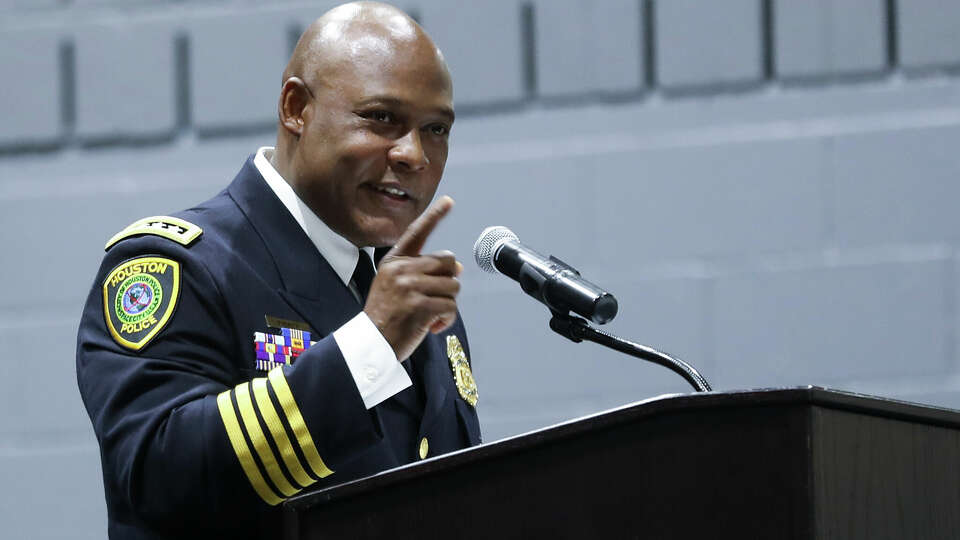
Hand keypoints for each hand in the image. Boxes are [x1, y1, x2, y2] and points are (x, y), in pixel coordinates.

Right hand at [364, 196, 463, 360]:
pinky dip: (446, 320)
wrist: (371, 344)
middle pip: (449, 262)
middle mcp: (401, 269)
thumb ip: (422, 273)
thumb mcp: (396, 286)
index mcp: (394, 261)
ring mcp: (410, 286)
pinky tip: (431, 327)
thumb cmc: (386, 316)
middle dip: (449, 282)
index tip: (449, 201)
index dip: (435, 216)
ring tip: (429, 316)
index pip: (417, 233)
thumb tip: (458, 267)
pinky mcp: (419, 306)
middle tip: (435, 300)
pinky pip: (451, 307)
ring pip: (453, 286)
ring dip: (448, 304)